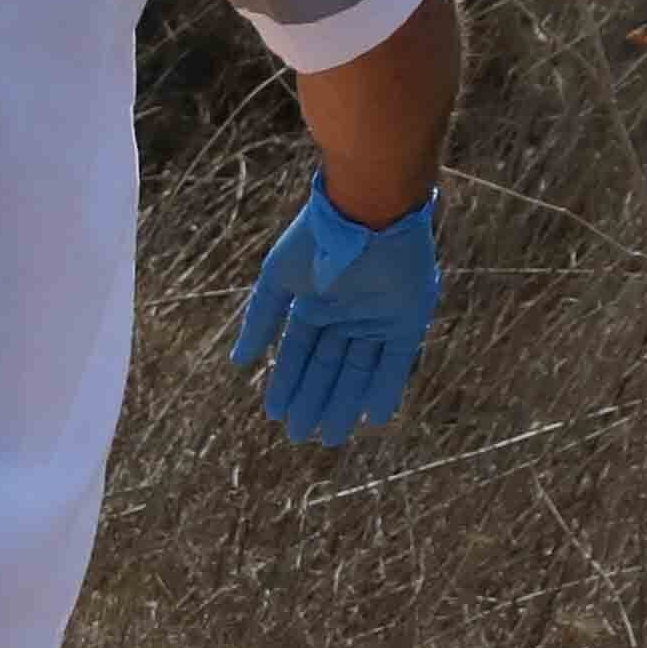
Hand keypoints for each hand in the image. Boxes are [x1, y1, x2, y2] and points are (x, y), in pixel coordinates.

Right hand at [227, 182, 440, 449]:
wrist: (367, 210)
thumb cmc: (317, 239)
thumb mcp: (278, 280)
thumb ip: (260, 320)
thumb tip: (238, 362)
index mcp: (317, 303)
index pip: (300, 353)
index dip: (288, 383)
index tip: (276, 415)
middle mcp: (348, 315)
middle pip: (329, 368)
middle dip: (315, 401)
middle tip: (302, 437)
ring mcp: (379, 318)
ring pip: (359, 370)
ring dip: (344, 402)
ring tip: (329, 437)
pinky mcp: (408, 318)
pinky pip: (397, 362)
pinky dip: (385, 388)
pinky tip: (371, 417)